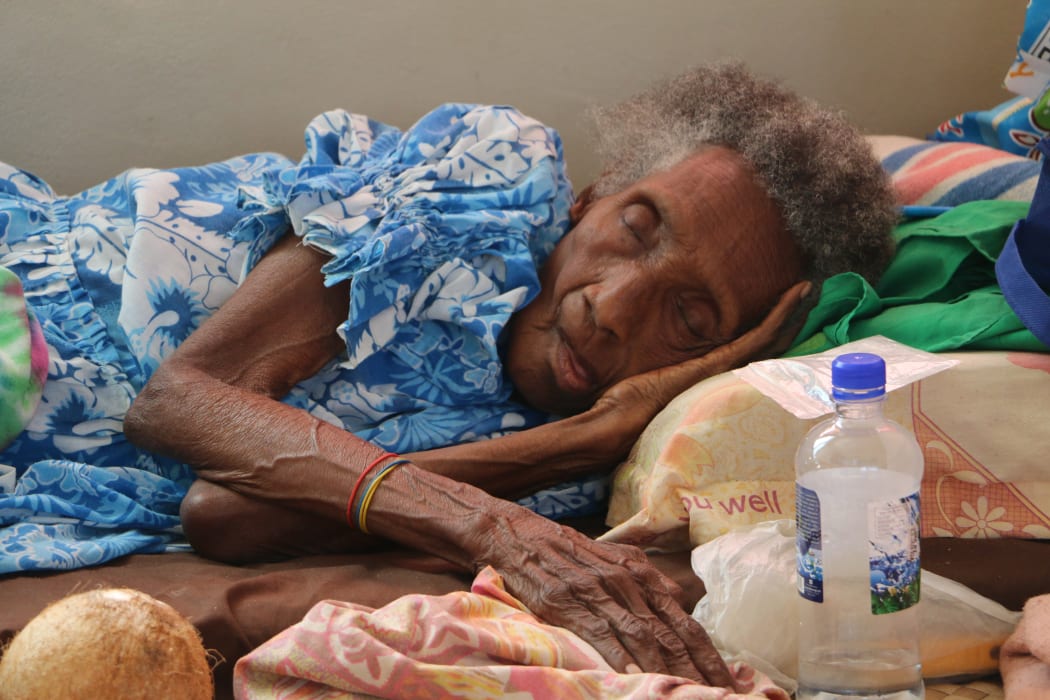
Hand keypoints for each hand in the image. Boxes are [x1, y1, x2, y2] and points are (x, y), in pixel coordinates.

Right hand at [469, 501, 737, 688]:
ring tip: (687, 694)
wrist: (516, 533)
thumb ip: (646, 578)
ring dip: (668, 670)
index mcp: (641, 572)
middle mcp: (626, 581)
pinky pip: (603, 634)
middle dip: (697, 670)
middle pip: (671, 634)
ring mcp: (598, 591)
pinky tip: (638, 678)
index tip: (729, 683)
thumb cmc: (565, 550)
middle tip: (721, 697)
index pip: (685, 621)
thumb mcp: (613, 558)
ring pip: (643, 636)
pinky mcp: (569, 602)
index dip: (708, 654)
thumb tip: (679, 594)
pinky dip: (623, 659)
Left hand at [584, 280, 810, 458]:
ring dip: (789, 315)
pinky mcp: (712, 368)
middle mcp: (720, 379)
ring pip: (767, 342)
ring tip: (809, 290)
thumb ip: (655, 378)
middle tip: (813, 294)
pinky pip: (754, 340)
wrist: (608, 431)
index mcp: (707, 382)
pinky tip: (792, 297)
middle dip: (790, 321)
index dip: (771, 331)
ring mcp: (720, 374)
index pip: (748, 354)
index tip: (787, 306)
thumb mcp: (645, 387)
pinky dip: (776, 318)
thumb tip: (640, 369)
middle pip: (768, 348)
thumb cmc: (620, 413)